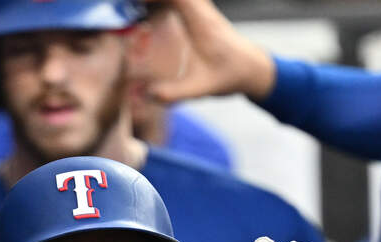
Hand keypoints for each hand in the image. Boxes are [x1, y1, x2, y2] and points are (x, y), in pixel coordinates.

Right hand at [146, 0, 276, 102]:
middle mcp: (202, 11)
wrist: (251, 68)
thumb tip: (147, 95)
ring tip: (136, 6)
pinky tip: (150, 9)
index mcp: (200, 24)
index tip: (134, 2)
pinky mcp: (201, 13)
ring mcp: (203, 10)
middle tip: (128, 5)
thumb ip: (174, 93)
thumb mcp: (201, 88)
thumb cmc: (227, 76)